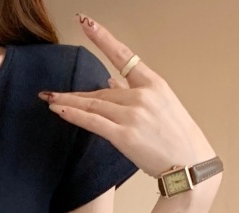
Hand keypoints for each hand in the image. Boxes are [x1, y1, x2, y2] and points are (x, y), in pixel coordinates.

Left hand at [39, 14, 216, 177]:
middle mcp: (142, 95)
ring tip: (49, 99)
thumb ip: (135, 92)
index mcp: (154, 84)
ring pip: (93, 104)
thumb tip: (112, 80)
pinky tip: (58, 109)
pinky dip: (73, 115)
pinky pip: (92, 122)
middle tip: (50, 90)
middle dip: (74, 93)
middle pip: (100, 90)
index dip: (103, 38)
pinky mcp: (124, 135)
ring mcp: (133, 114)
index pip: (123, 55)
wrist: (189, 163)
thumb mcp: (162, 106)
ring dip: (67, 102)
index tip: (86, 23)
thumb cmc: (177, 137)